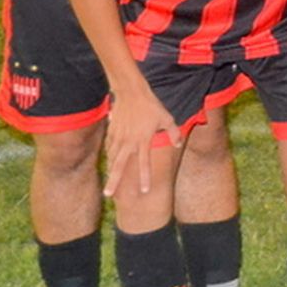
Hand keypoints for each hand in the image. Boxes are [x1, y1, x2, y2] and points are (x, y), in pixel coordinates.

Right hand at [103, 83, 179, 197]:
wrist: (131, 92)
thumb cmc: (151, 106)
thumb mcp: (167, 118)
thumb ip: (173, 133)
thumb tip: (178, 144)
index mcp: (143, 140)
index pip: (144, 163)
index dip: (145, 177)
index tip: (144, 190)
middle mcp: (128, 141)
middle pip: (119, 165)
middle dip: (114, 181)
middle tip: (108, 194)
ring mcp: (118, 136)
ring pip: (112, 157)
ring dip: (110, 170)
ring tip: (108, 183)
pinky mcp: (111, 130)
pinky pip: (109, 146)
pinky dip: (109, 155)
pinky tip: (109, 162)